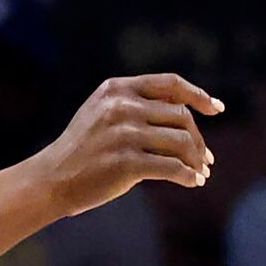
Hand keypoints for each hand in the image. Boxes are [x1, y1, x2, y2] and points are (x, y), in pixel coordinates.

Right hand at [38, 73, 220, 216]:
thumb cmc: (81, 151)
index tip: (216, 109)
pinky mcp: (126, 163)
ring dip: (197, 159)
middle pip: (180, 116)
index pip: (170, 83)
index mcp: (116, 89)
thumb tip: (187, 112)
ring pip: (181, 142)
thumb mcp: (102, 114)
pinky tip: (192, 182)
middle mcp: (120, 107)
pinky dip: (188, 176)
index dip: (198, 95)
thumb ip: (137, 106)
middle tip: (205, 158)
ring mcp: (123, 135)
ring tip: (200, 172)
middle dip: (198, 139)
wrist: (50, 180)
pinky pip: (172, 167)